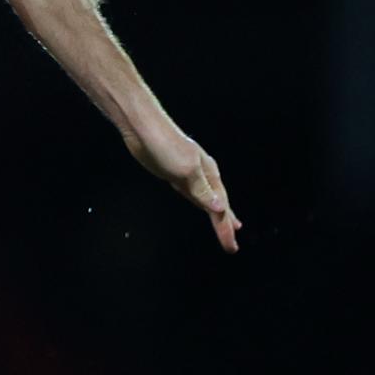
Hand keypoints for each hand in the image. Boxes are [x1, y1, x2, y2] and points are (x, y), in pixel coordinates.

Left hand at [126, 127, 241, 253]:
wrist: (142, 127)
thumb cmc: (165, 145)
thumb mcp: (186, 170)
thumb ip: (203, 190)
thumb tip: (220, 208)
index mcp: (209, 174)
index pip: (221, 208)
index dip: (225, 228)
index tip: (231, 247)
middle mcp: (203, 174)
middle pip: (217, 205)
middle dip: (225, 224)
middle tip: (232, 245)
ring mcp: (188, 173)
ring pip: (206, 199)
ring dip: (216, 213)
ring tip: (228, 225)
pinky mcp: (174, 171)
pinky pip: (192, 193)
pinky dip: (199, 202)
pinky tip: (201, 204)